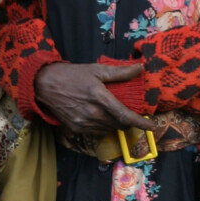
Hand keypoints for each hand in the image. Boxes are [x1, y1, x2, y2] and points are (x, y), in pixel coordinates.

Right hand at [35, 61, 154, 135]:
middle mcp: (93, 113)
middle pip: (119, 125)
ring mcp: (84, 123)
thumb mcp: (96, 69)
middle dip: (129, 121)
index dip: (141, 123)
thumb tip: (140, 68)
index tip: (153, 126)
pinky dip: (104, 127)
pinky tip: (102, 117)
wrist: (46, 85)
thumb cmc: (73, 75)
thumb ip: (120, 72)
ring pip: (109, 129)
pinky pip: (97, 132)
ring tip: (115, 114)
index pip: (125, 115)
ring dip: (116, 124)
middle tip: (131, 114)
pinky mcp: (77, 128)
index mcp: (100, 97)